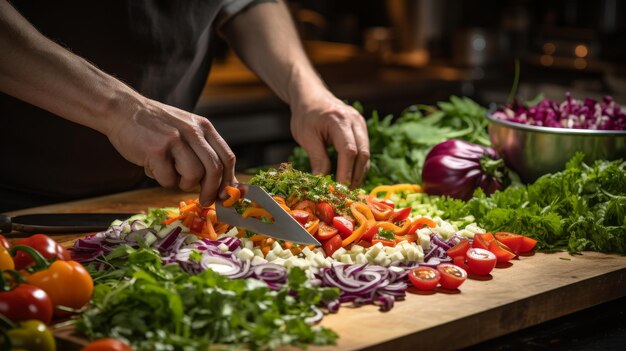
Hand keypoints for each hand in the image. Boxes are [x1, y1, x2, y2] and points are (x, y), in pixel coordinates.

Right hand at [106, 97, 235, 205]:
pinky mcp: (156, 151)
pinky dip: (162, 179)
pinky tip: (153, 166)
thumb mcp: (186, 128)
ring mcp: (175, 140)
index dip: (228, 180)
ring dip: (183, 183)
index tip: (224, 195)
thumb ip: (202, 150)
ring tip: (170, 172)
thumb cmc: (156, 126)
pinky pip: (168, 179)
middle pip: (214, 169)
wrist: (122, 110)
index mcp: (203, 127)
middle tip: (205, 202)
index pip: (227, 157)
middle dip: (211, 191)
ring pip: (194, 176)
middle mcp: (193, 132)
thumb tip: (218, 182)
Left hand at [290, 93, 369, 187]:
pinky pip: (364, 150)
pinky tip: (351, 177)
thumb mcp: (306, 136)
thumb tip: (322, 182)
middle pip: (362, 153)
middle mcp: (355, 121)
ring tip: (348, 190)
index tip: (339, 189)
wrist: (312, 96)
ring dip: (359, 173)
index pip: (348, 150)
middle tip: (346, 194)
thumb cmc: (306, 115)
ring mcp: (361, 124)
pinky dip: (358, 165)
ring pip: (366, 154)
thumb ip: (317, 158)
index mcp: (339, 120)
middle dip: (355, 176)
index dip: (346, 172)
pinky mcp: (361, 129)